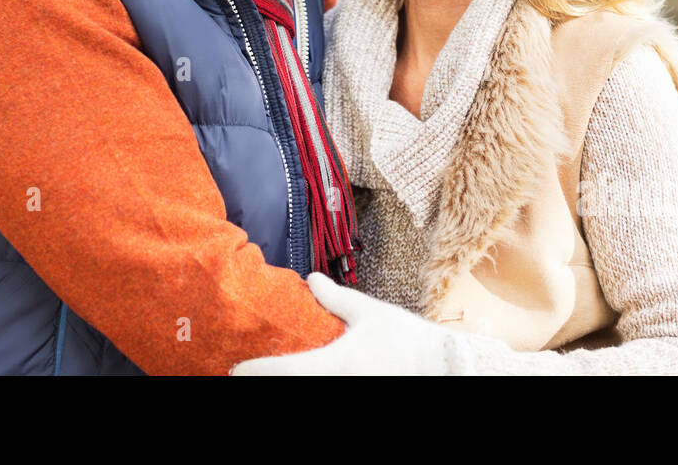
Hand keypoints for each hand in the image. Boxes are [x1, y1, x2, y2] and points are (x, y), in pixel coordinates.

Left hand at [229, 272, 481, 374]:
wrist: (443, 368)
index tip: (235, 368)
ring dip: (286, 384)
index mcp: (334, 364)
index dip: (253, 371)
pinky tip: (303, 377)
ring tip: (268, 376)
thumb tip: (309, 279)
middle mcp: (335, 386)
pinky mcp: (357, 398)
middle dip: (265, 382)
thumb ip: (335, 298)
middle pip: (288, 389)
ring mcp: (346, 396)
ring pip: (304, 394)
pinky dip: (307, 386)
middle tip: (244, 374)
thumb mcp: (368, 313)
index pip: (282, 371)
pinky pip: (324, 393)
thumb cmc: (407, 339)